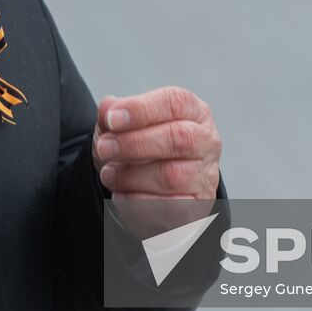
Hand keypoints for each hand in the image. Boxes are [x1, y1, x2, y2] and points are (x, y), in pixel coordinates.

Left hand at [92, 86, 221, 202]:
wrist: (149, 187)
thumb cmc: (140, 147)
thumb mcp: (123, 124)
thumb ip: (113, 113)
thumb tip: (109, 108)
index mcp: (193, 111)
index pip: (174, 102)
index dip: (141, 109)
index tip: (112, 119)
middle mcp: (206, 141)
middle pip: (179, 138)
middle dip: (135, 144)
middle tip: (104, 148)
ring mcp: (205, 175)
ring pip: (172, 175)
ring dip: (131, 175)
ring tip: (107, 173)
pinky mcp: (197, 206)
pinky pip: (170, 208)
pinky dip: (138, 202)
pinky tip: (120, 195)